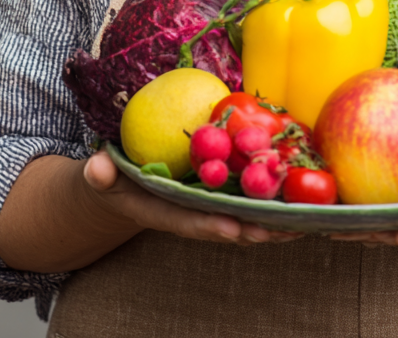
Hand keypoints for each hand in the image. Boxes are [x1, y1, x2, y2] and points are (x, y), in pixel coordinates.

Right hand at [82, 150, 300, 246]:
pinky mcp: (219, 195)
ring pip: (242, 218)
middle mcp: (189, 213)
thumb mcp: (102, 176)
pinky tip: (299, 202)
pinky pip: (247, 201)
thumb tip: (96, 168)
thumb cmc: (113, 180)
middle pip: (225, 225)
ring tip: (302, 222)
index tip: (232, 228)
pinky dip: (271, 203)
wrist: (121, 188)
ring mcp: (206, 207)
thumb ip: (100, 174)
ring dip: (271, 222)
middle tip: (282, 228)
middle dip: (253, 229)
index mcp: (163, 211)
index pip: (187, 222)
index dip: (209, 226)